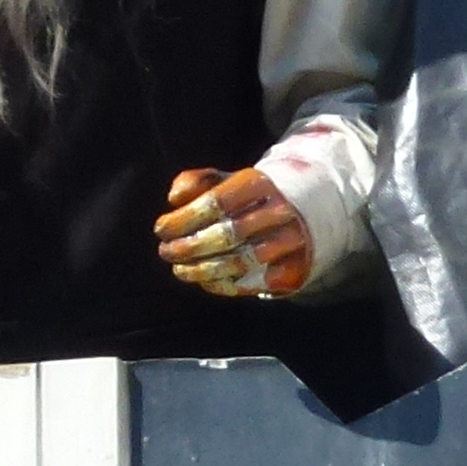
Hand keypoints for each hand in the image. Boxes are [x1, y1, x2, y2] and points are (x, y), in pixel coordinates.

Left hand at [154, 165, 314, 301]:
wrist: (306, 209)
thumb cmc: (251, 197)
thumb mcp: (227, 180)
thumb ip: (197, 182)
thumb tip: (174, 198)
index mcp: (259, 184)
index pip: (215, 203)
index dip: (183, 219)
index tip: (161, 229)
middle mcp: (278, 212)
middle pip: (227, 235)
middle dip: (189, 247)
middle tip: (166, 252)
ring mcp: (289, 241)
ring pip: (240, 262)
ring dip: (202, 270)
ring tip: (179, 270)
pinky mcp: (294, 266)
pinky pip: (254, 283)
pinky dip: (224, 285)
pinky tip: (205, 281)